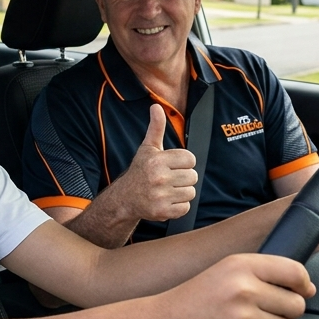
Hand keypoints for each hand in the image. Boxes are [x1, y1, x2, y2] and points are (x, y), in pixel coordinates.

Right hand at [110, 104, 197, 221]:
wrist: (125, 198)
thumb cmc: (140, 171)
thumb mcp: (147, 149)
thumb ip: (155, 128)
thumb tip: (156, 106)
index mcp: (158, 160)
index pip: (190, 159)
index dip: (183, 162)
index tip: (171, 166)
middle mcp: (159, 177)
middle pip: (193, 176)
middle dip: (183, 178)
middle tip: (169, 179)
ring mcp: (161, 196)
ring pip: (190, 192)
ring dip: (181, 192)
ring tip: (168, 190)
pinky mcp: (163, 212)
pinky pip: (185, 208)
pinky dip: (178, 207)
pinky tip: (166, 201)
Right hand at [147, 254, 315, 318]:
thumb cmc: (194, 299)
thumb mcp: (224, 270)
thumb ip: (261, 272)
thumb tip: (305, 286)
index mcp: (241, 265)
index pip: (295, 272)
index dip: (304, 285)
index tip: (301, 292)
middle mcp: (243, 289)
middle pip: (296, 305)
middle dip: (286, 313)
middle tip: (264, 314)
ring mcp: (241, 318)